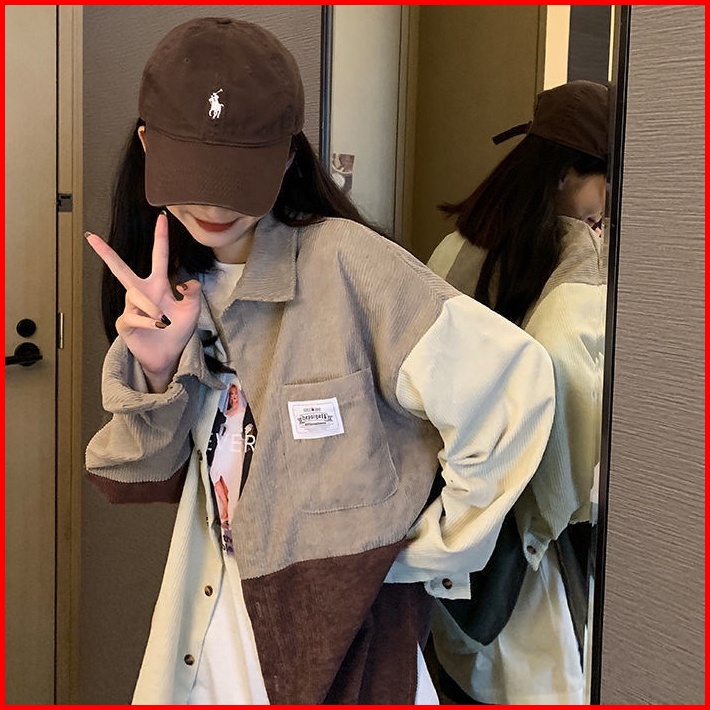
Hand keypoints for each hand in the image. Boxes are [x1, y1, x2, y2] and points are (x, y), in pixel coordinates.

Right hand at [86, 212, 201, 392]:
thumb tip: (186, 282)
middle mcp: (141, 292)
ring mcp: (130, 307)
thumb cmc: (179, 330)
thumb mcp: (193, 310)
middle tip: (91, 237)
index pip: (159, 256)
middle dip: (106, 253)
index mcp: (159, 284)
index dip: (161, 238)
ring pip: (137, 297)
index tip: (161, 218)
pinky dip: (150, 323)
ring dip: (154, 309)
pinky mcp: (125, 323)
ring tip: (164, 321)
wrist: (170, 355)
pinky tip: (157, 327)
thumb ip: (193, 293)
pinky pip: (134, 316)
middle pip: (120, 269)